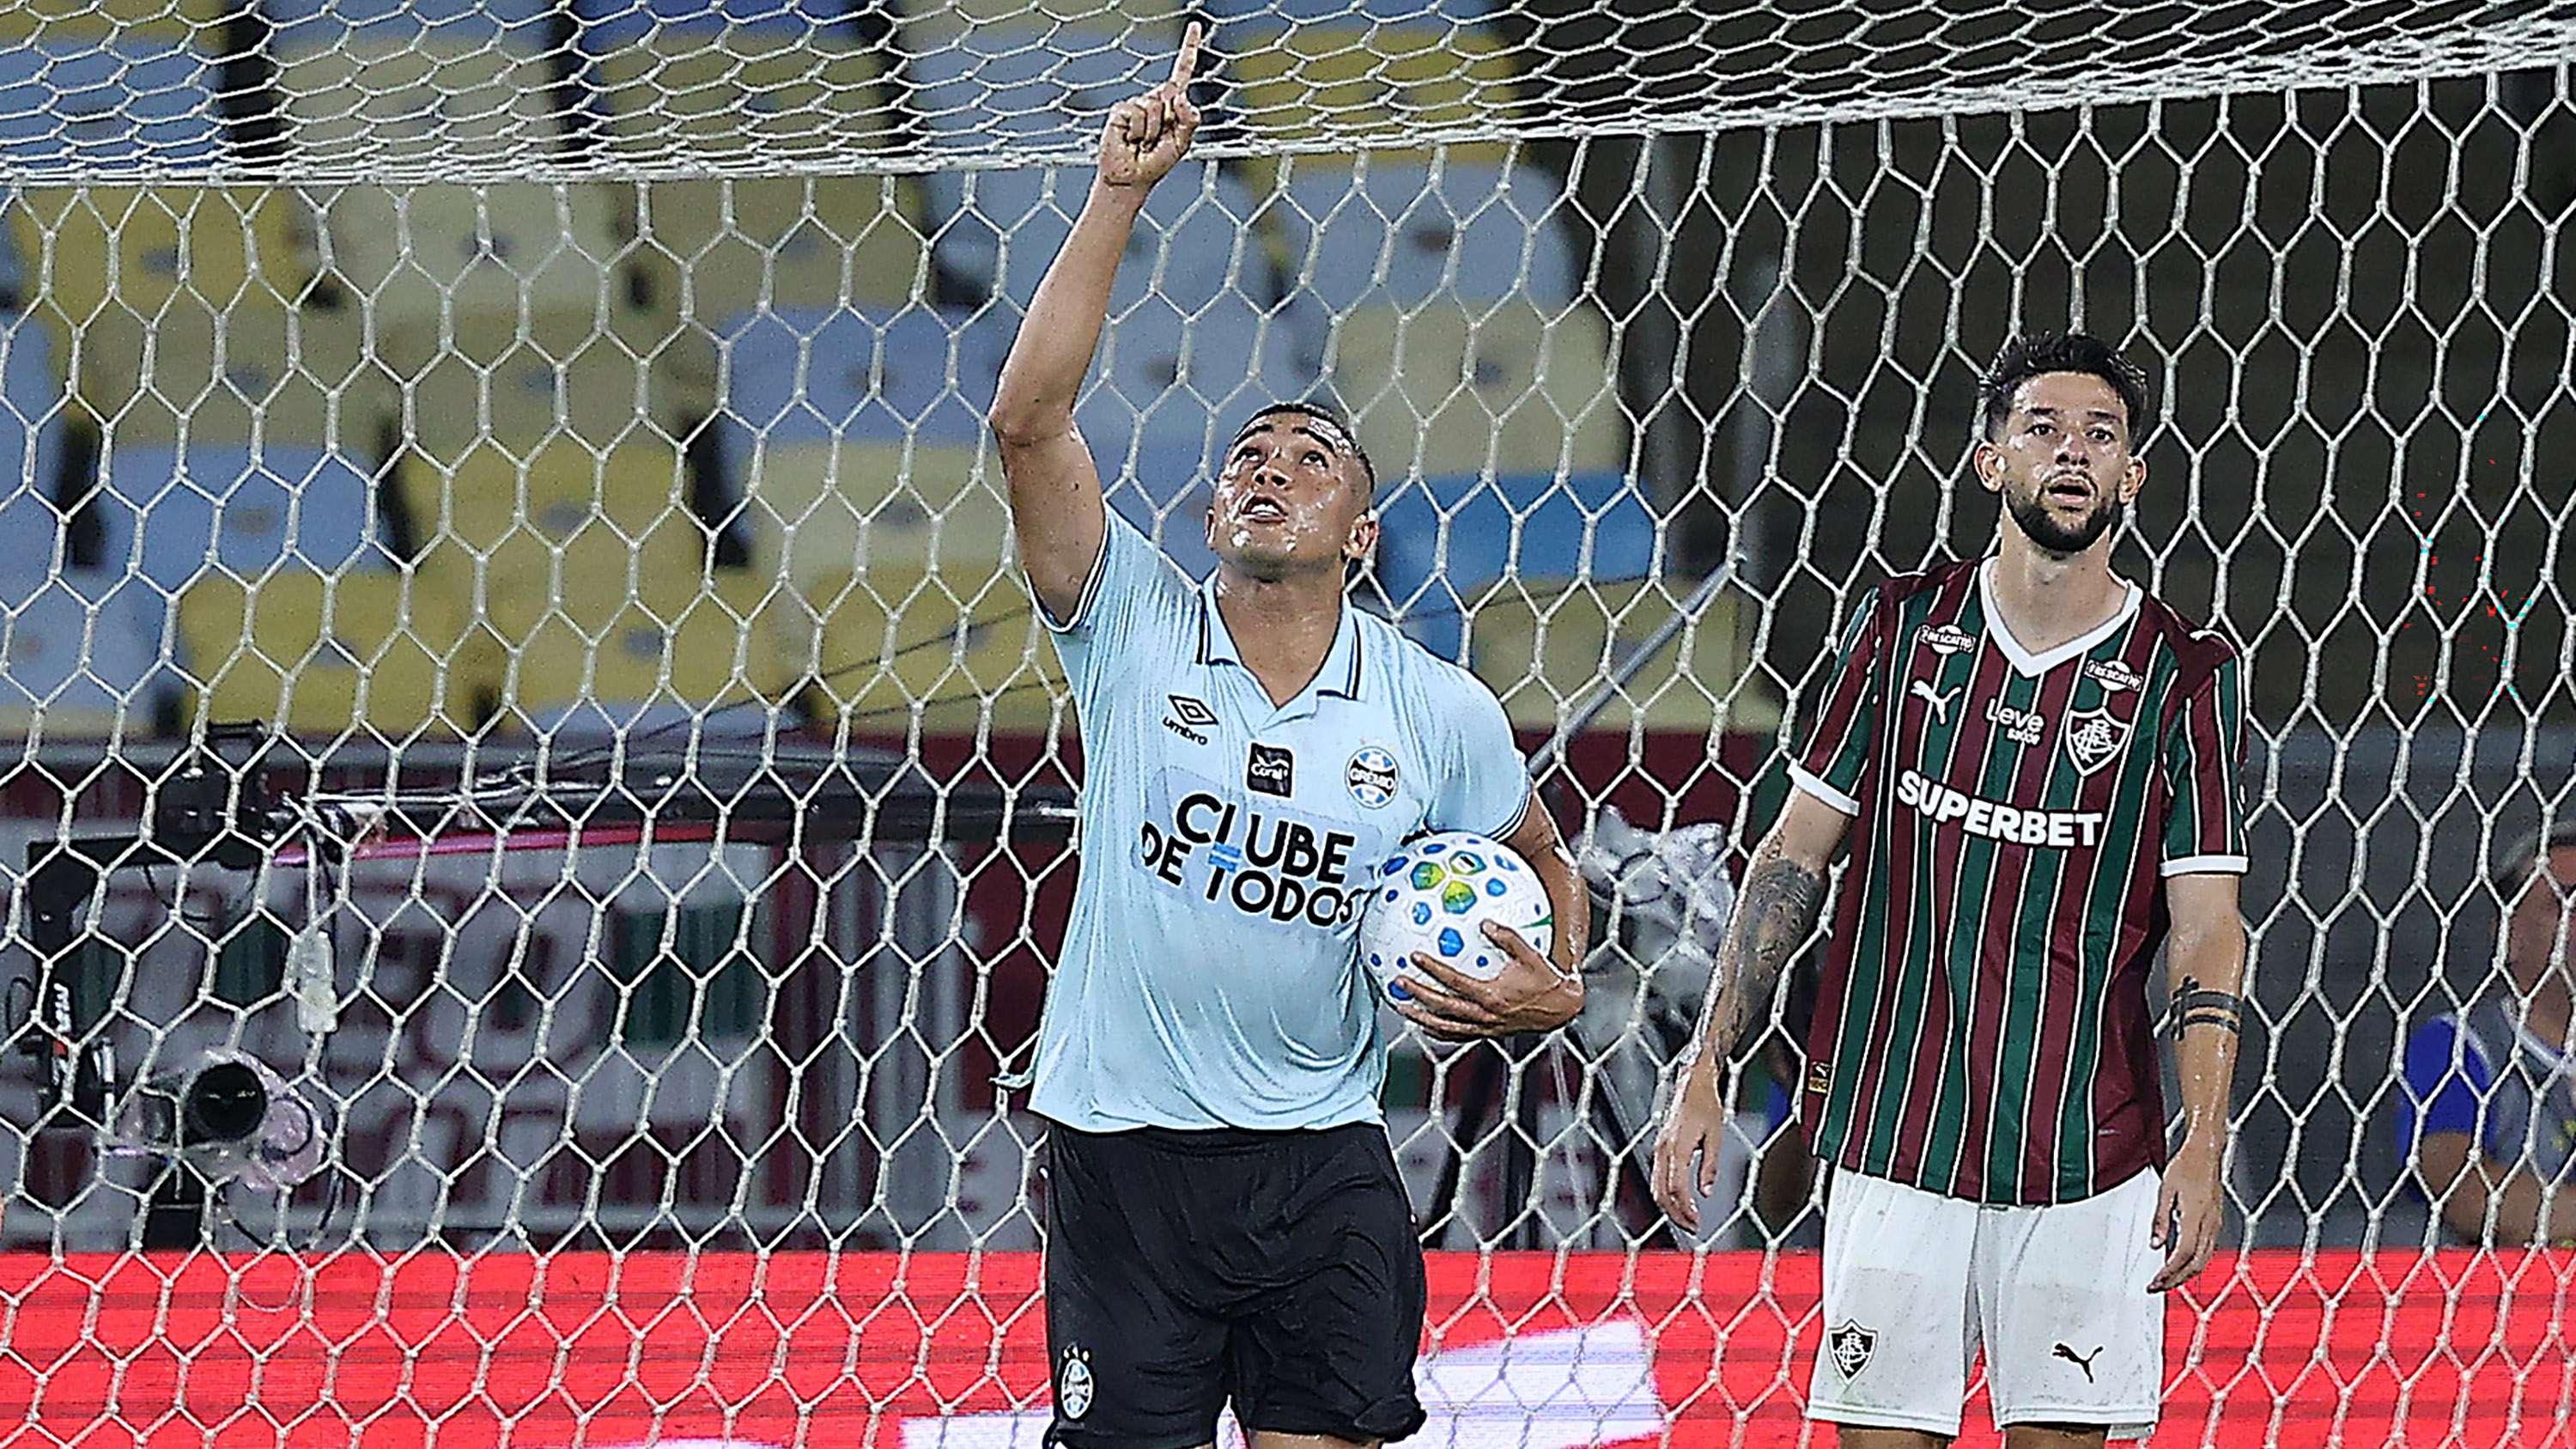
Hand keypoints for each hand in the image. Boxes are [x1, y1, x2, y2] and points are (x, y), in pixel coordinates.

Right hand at [1098, 22, 1204, 191]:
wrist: (1130, 178)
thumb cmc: (1156, 162)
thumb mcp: (1182, 143)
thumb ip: (1189, 120)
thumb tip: (1181, 97)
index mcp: (1172, 104)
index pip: (1182, 72)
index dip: (1189, 49)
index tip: (1194, 26)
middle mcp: (1155, 99)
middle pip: (1171, 95)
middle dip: (1169, 121)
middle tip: (1157, 141)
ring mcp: (1136, 104)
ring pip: (1154, 107)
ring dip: (1152, 131)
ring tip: (1143, 143)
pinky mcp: (1121, 110)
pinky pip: (1137, 114)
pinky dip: (1138, 131)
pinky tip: (1131, 140)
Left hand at [1390, 921, 1580, 1039]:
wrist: (1560, 1009)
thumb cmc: (1546, 981)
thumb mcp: (1531, 955)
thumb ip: (1508, 938)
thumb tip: (1485, 923)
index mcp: (1492, 996)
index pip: (1455, 982)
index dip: (1433, 969)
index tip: (1415, 957)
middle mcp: (1485, 1015)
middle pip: (1443, 1007)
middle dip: (1418, 995)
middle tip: (1399, 983)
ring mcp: (1485, 1027)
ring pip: (1445, 1027)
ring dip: (1421, 1018)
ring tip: (1402, 1008)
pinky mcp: (1487, 1033)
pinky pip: (1457, 1035)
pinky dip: (1438, 1031)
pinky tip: (1425, 1023)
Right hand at [1650, 1054, 1726, 1231]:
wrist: (1692, 1084)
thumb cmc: (1706, 1106)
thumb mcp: (1716, 1137)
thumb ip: (1710, 1166)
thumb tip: (1706, 1192)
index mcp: (1677, 1148)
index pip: (1676, 1188)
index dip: (1686, 1209)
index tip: (1697, 1222)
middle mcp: (1663, 1150)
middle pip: (1662, 1192)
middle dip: (1676, 1214)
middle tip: (1693, 1227)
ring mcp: (1659, 1149)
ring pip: (1656, 1187)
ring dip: (1669, 1206)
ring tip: (1687, 1219)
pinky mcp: (1660, 1147)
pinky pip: (1657, 1177)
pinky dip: (1665, 1193)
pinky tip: (1678, 1201)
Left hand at [2147, 1132, 2226, 1291]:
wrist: (2206, 1151)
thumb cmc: (2186, 1165)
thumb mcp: (2165, 1190)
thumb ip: (2160, 1220)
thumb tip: (2154, 1245)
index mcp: (2195, 1216)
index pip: (2183, 1254)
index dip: (2169, 1272)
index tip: (2155, 1282)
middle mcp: (2210, 1224)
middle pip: (2196, 1263)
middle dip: (2176, 1279)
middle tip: (2157, 1287)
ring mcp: (2216, 1224)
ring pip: (2204, 1259)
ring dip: (2185, 1274)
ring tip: (2167, 1280)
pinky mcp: (2217, 1221)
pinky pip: (2208, 1250)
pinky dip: (2194, 1262)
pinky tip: (2181, 1264)